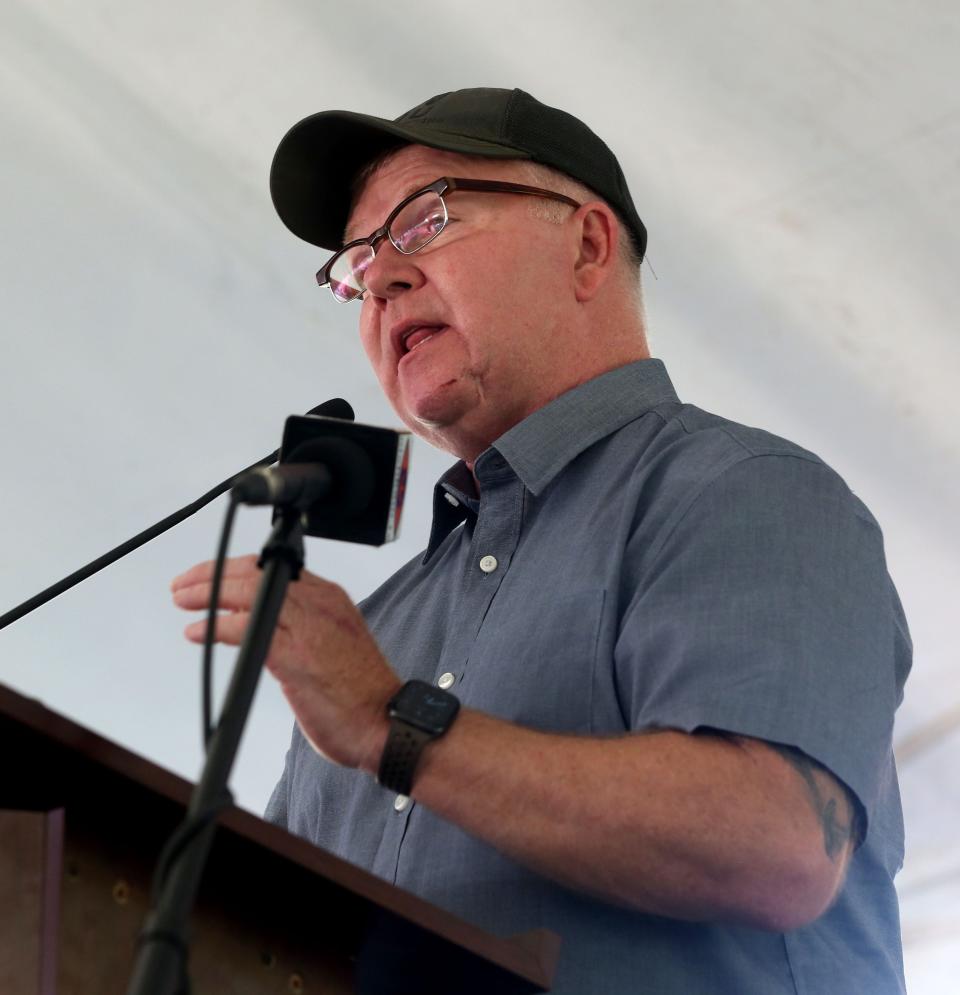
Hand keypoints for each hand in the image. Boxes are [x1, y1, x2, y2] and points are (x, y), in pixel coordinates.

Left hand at [171, 555, 399, 770]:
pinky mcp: (295, 656)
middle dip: (212, 576)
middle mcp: (319, 604)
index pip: (273, 568)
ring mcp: (308, 628)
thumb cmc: (361, 691)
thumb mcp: (334, 640)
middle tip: (184, 587)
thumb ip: (303, 625)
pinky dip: (216, 628)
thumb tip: (261, 626)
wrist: (384, 721)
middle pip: (256, 574)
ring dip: (208, 594)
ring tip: (184, 601)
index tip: (208, 576)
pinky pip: (246, 630)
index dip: (233, 569)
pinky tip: (198, 632)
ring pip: (249, 593)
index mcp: (329, 598)